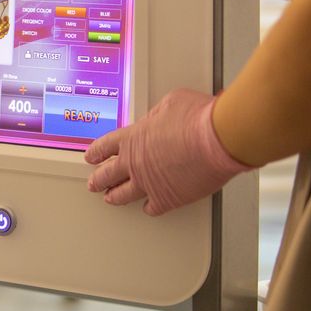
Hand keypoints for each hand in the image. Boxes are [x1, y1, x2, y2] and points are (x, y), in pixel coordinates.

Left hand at [84, 89, 254, 215]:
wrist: (218, 140)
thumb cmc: (199, 119)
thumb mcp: (171, 103)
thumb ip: (158, 114)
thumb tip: (161, 115)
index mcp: (133, 137)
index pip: (105, 146)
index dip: (97, 152)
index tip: (92, 156)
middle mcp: (134, 162)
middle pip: (107, 174)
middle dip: (98, 179)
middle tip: (94, 182)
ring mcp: (148, 182)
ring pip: (122, 194)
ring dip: (114, 196)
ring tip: (110, 198)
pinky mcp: (167, 198)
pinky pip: (152, 207)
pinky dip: (149, 208)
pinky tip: (148, 207)